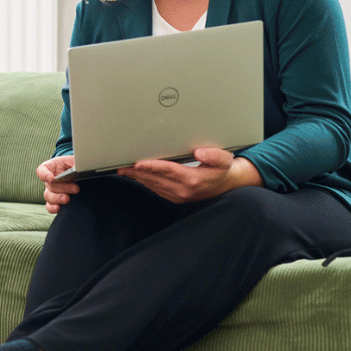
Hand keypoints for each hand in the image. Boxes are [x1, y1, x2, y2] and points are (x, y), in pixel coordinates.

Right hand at [36, 155, 79, 213]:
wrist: (80, 173)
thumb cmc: (76, 165)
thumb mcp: (76, 161)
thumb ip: (77, 164)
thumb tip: (81, 169)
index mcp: (52, 167)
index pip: (42, 170)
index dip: (44, 175)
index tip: (51, 178)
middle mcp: (49, 179)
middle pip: (49, 185)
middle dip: (63, 188)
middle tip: (75, 189)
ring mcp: (51, 191)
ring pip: (48, 196)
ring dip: (58, 198)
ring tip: (68, 199)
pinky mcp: (55, 201)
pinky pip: (50, 206)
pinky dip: (53, 208)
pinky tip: (59, 208)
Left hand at [116, 148, 261, 202]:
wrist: (228, 185)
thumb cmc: (224, 169)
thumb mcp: (225, 159)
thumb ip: (213, 155)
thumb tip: (199, 152)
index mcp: (193, 179)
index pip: (168, 171)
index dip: (152, 167)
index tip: (138, 164)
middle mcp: (183, 190)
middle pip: (155, 179)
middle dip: (137, 173)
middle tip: (121, 165)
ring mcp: (178, 195)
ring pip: (153, 186)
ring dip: (138, 178)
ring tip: (123, 170)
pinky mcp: (176, 197)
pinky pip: (157, 190)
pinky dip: (145, 183)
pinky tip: (136, 177)